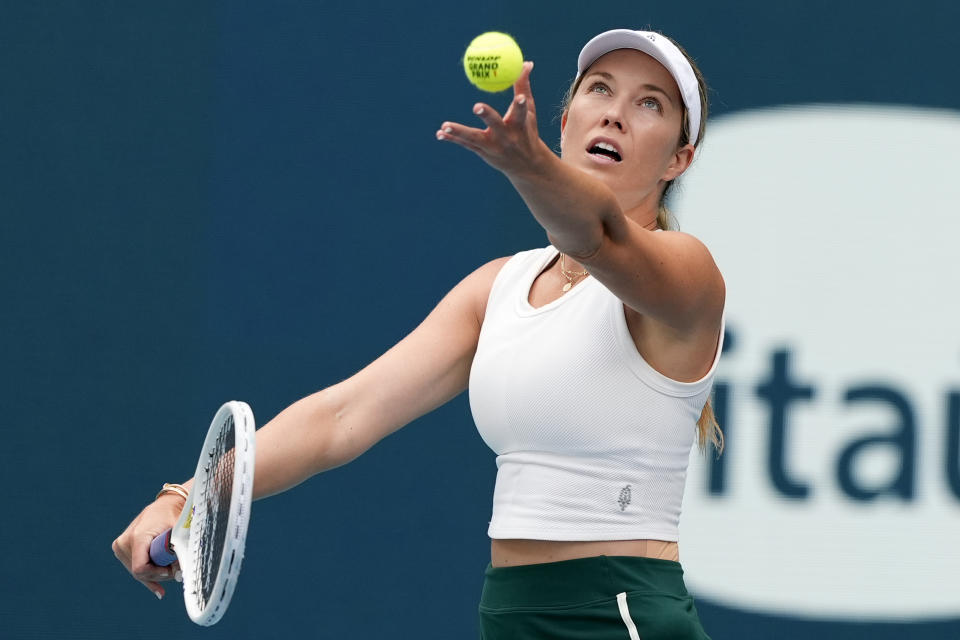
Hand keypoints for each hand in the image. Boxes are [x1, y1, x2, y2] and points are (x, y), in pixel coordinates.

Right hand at [111, 494, 183, 599]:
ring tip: (172, 571)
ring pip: (138, 572)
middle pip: (140, 573)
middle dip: (159, 575)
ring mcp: (121, 546)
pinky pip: (134, 568)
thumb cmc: (175, 516)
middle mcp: (124, 542)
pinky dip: (148, 577)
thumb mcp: (180, 532)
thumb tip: (181, 573)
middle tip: (177, 571)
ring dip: (155, 575)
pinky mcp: (121, 548)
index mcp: (137, 537)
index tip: (173, 571)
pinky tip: (159, 591)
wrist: (167, 505)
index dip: (157, 575)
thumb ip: (179, 551)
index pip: (141, 568)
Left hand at [436, 62, 552, 177]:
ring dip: (459, 131)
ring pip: (474, 138)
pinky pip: (465, 144)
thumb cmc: (527, 131)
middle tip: (476, 106)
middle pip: (496, 124)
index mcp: (519, 125)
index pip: (521, 112)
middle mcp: (506, 137)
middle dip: (487, 115)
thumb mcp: (529, 112)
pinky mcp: (482, 152)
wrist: (526, 165)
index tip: (519, 98)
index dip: (520, 105)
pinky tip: (439, 134)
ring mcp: (493, 146)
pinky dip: (452, 138)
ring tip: (444, 125)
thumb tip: (526, 62)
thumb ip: (524, 87)